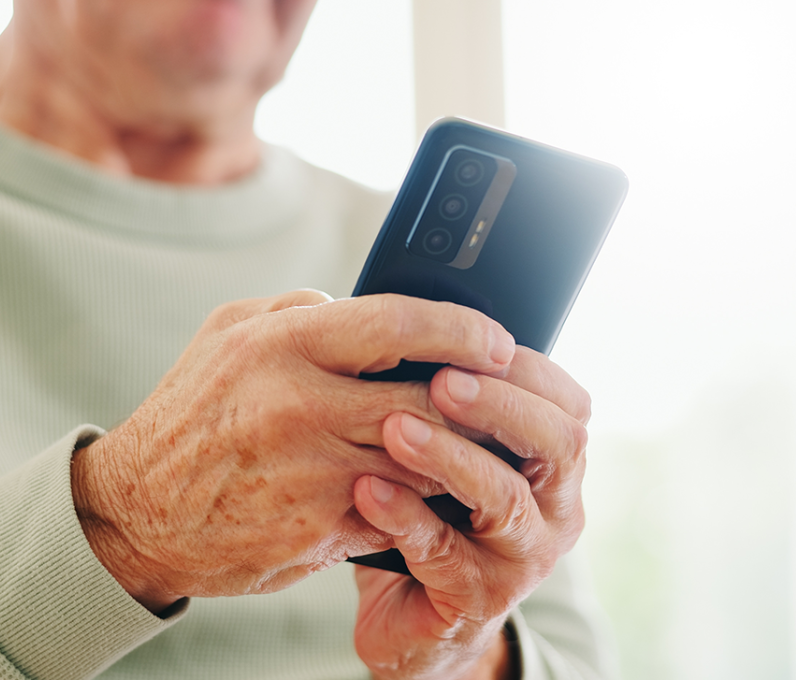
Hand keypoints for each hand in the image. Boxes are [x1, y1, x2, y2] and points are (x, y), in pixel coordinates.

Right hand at [71, 291, 515, 613]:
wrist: (138, 512)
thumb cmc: (191, 413)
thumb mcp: (227, 334)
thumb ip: (299, 308)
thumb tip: (368, 308)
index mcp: (280, 345)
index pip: (398, 324)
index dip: (461, 328)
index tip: (496, 339)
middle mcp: (301, 406)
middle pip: (429, 398)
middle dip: (481, 398)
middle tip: (508, 395)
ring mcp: (314, 473)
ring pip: (426, 459)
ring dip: (462, 452)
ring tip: (484, 441)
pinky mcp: (321, 529)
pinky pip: (398, 507)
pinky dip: (424, 496)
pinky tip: (435, 487)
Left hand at [352, 348, 589, 678]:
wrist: (414, 611)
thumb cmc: (433, 508)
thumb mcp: (453, 449)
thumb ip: (452, 402)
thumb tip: (415, 323)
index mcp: (554, 461)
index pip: (566, 402)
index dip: (524, 367)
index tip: (469, 338)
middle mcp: (555, 507)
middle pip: (558, 444)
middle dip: (500, 406)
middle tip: (443, 381)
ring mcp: (523, 558)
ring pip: (504, 500)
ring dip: (450, 456)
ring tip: (395, 428)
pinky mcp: (478, 598)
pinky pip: (444, 553)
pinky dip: (405, 515)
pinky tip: (368, 489)